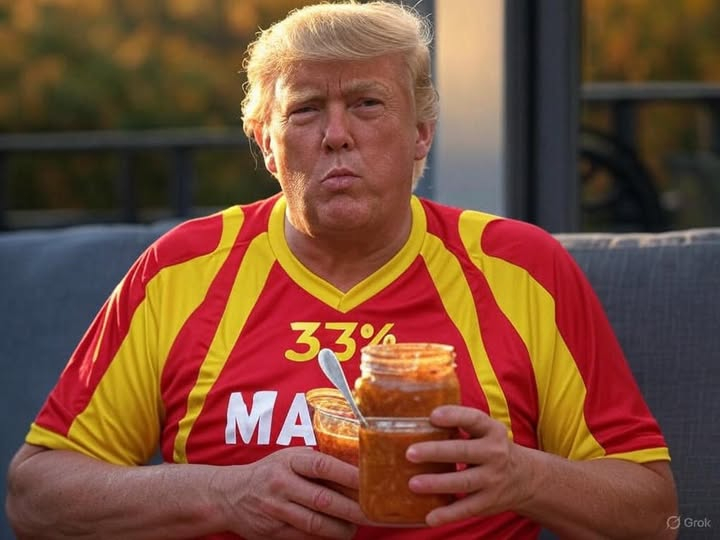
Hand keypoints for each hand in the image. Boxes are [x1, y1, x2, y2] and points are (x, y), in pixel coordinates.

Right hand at [212, 447, 366, 538]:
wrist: (229, 495)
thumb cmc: (269, 472)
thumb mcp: (288, 458)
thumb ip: (316, 463)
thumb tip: (355, 468)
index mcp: (288, 461)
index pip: (322, 465)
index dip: (347, 474)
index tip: (369, 481)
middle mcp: (282, 484)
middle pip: (323, 499)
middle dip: (352, 509)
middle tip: (373, 513)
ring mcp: (276, 510)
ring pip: (315, 523)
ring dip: (341, 528)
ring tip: (356, 526)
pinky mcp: (273, 532)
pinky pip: (305, 537)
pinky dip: (325, 537)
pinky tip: (337, 534)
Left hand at [405, 405, 532, 525]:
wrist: (524, 478)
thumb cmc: (491, 448)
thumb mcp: (484, 431)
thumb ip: (459, 424)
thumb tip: (420, 418)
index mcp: (491, 430)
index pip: (474, 419)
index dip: (454, 416)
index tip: (433, 416)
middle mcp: (495, 453)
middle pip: (464, 451)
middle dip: (436, 452)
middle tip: (410, 453)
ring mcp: (493, 479)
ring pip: (464, 482)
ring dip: (438, 483)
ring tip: (414, 483)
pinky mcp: (489, 501)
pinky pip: (467, 508)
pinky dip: (448, 514)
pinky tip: (430, 517)